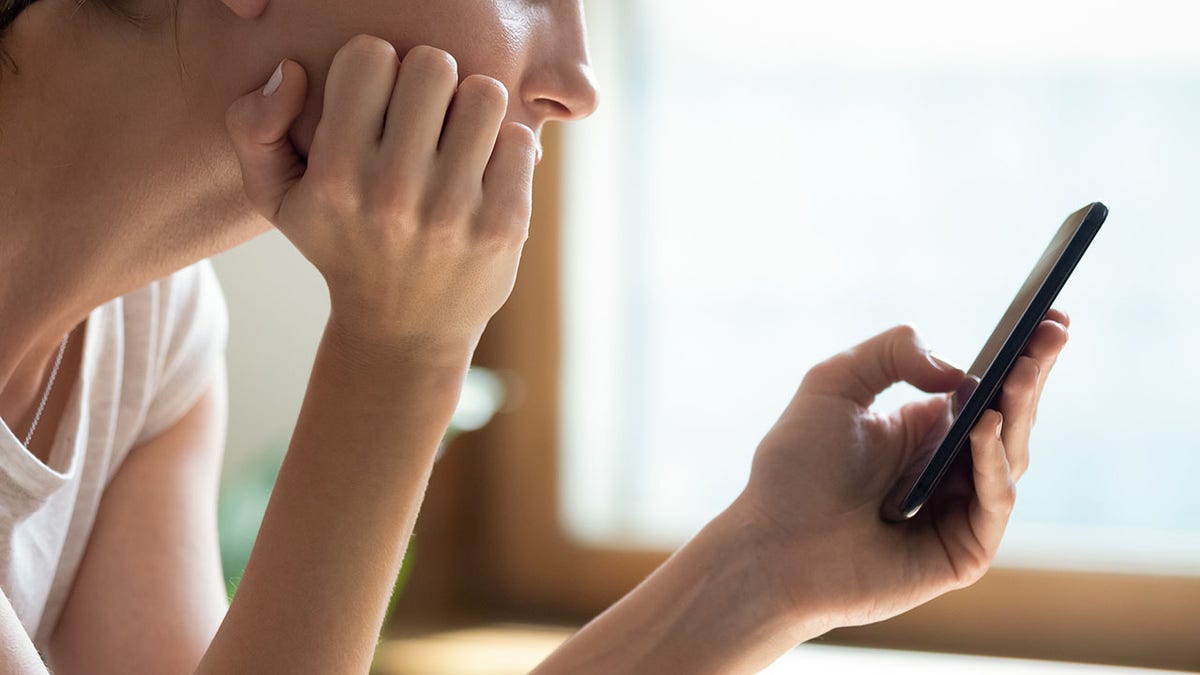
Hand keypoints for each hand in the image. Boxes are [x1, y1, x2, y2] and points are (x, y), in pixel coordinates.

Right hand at [225, 35, 535, 357]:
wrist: (404, 332)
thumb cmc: (341, 245)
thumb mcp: (275, 197)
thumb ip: (253, 126)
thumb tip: (292, 70)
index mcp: (336, 173)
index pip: (370, 56)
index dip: (378, 67)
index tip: (380, 101)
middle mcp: (393, 190)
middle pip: (434, 65)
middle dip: (432, 80)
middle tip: (427, 114)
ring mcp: (453, 209)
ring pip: (485, 94)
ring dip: (474, 109)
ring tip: (459, 137)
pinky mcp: (503, 224)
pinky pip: (520, 140)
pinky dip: (506, 148)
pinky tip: (484, 173)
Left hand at [731, 313, 1069, 633]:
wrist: (770, 547)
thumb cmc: (794, 471)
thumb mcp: (832, 384)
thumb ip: (890, 353)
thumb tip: (955, 372)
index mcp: (922, 431)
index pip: (984, 388)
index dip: (1018, 354)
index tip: (1046, 315)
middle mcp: (947, 468)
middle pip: (1008, 417)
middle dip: (1032, 373)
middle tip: (1054, 330)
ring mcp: (958, 511)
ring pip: (1011, 456)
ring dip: (1019, 410)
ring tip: (1021, 370)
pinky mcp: (963, 552)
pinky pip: (994, 502)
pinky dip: (992, 463)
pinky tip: (982, 426)